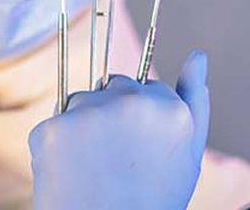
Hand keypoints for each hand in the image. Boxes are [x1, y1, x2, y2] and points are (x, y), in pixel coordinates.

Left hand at [28, 50, 209, 209]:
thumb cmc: (152, 198)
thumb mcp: (187, 155)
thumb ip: (194, 99)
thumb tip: (197, 54)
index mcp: (166, 106)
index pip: (144, 87)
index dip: (141, 118)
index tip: (140, 145)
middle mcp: (127, 101)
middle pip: (112, 86)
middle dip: (112, 111)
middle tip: (117, 157)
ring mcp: (86, 112)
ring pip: (81, 101)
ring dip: (84, 124)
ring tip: (94, 167)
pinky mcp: (52, 128)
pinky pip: (55, 123)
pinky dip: (58, 144)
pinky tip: (72, 171)